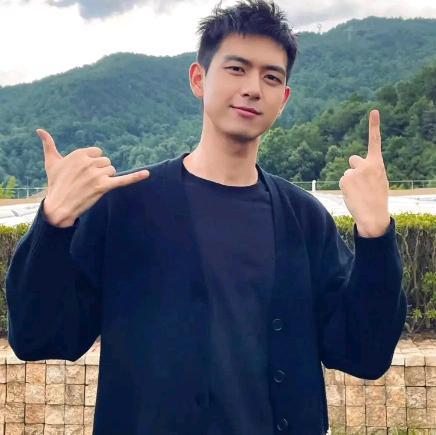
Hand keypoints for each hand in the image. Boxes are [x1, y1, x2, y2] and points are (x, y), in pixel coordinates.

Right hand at [37, 129, 149, 227]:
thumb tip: (39, 130)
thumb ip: (49, 145)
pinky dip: (136, 177)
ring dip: (106, 178)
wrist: (58, 206)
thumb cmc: (56, 183)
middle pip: (106, 162)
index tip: (83, 172)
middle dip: (100, 171)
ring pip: (112, 171)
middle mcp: (89, 162)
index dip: (93, 163)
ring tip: (92, 187)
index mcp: (80, 154)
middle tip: (87, 182)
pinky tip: (147, 173)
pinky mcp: (104, 187)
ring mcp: (97, 174)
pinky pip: (123, 180)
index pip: (98, 153)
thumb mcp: (52, 162)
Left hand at [338, 110, 389, 236]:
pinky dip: (346, 188)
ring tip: (359, 193)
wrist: (373, 215)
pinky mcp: (344, 179)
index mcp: (377, 164)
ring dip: (350, 182)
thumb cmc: (377, 198)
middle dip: (354, 168)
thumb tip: (354, 165)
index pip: (375, 141)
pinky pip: (342, 181)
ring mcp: (354, 171)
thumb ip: (369, 169)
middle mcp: (365, 164)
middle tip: (361, 183)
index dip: (374, 125)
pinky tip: (353, 195)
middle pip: (352, 160)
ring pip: (347, 174)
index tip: (374, 111)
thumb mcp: (379, 180)